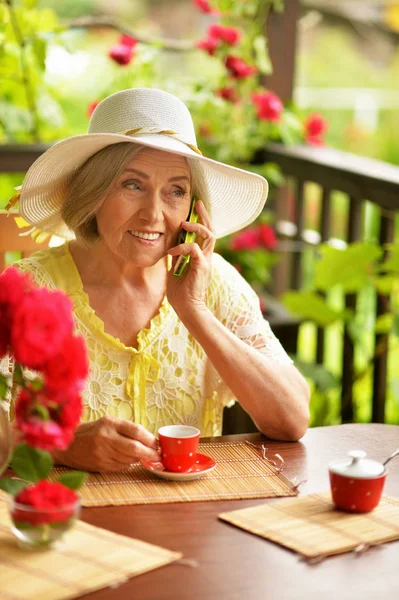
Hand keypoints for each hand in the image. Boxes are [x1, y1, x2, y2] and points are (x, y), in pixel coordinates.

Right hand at [52, 416, 159, 471]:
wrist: (67, 445)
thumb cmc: (91, 431)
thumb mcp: (107, 423)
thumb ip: (126, 429)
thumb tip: (149, 439)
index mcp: (109, 423)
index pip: (136, 431)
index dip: (150, 439)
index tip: (157, 443)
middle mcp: (105, 437)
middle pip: (134, 448)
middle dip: (149, 453)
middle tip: (156, 455)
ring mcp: (102, 453)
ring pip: (129, 459)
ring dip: (139, 459)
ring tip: (141, 456)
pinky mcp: (100, 465)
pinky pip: (121, 466)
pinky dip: (128, 464)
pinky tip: (126, 459)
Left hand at [166, 200, 214, 318]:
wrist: (186, 307)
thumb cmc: (180, 291)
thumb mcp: (175, 268)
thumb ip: (176, 255)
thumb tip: (170, 243)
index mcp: (201, 257)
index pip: (205, 234)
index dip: (201, 220)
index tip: (196, 207)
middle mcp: (206, 257)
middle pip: (211, 230)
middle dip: (205, 215)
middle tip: (198, 203)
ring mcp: (206, 261)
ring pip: (209, 236)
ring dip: (197, 227)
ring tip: (185, 223)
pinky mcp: (202, 267)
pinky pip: (194, 249)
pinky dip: (182, 247)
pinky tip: (171, 252)